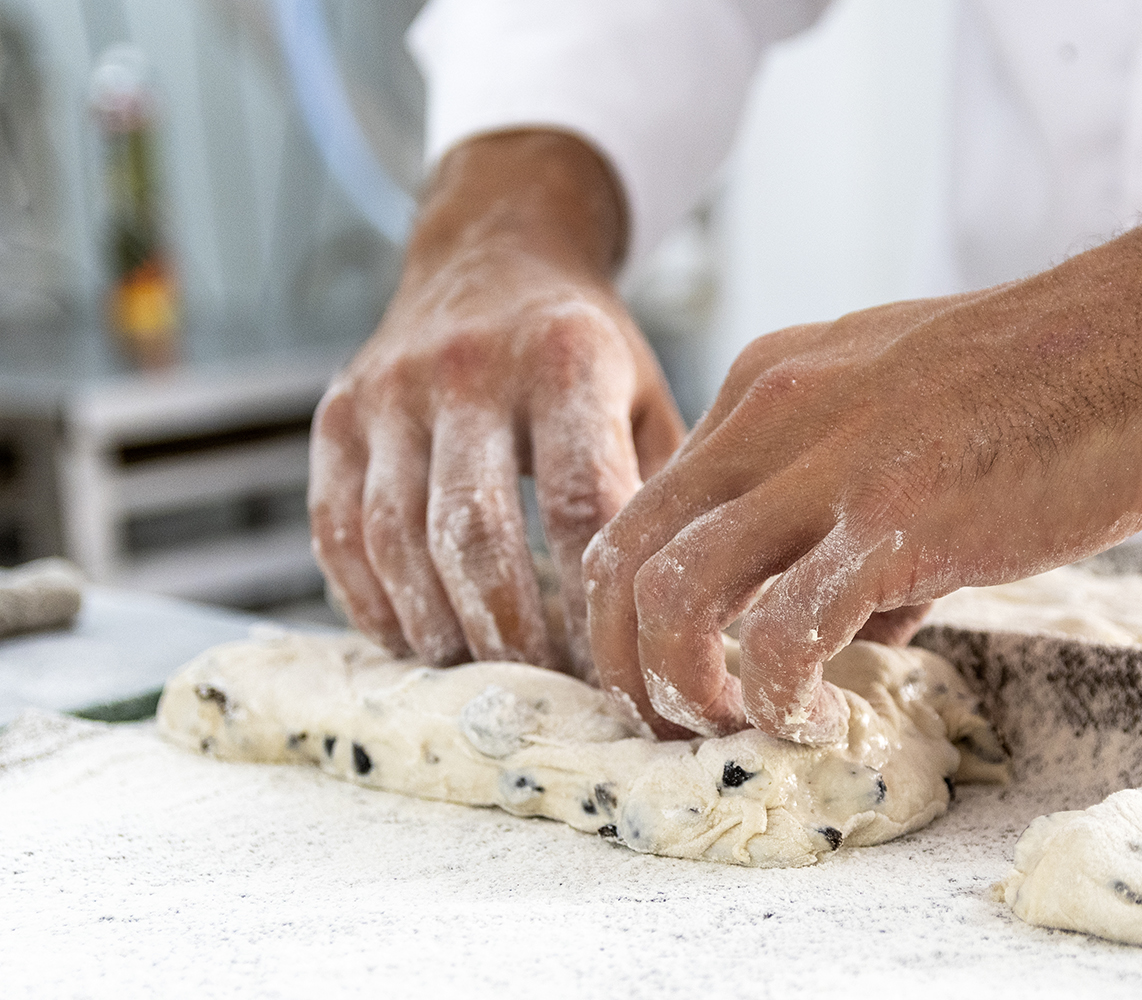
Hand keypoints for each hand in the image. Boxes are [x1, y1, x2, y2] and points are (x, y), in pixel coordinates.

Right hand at [310, 131, 683, 674]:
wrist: (494, 251)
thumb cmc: (588, 350)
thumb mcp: (647, 393)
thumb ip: (662, 491)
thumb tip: (693, 618)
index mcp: (565, 358)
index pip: (578, 500)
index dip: (592, 602)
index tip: (613, 667)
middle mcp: (468, 368)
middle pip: (475, 532)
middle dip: (510, 634)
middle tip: (542, 694)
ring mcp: (390, 390)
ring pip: (395, 540)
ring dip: (438, 628)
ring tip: (481, 679)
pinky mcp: (337, 414)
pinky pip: (337, 531)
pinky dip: (372, 602)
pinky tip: (416, 641)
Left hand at [584, 121, 1141, 742]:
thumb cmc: (1049, 380)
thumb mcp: (905, 420)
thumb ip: (852, 517)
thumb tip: (849, 632)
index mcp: (766, 387)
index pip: (645, 510)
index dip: (633, 609)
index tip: (668, 669)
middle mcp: (772, 417)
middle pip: (629, 557)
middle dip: (625, 662)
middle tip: (668, 722)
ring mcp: (831, 465)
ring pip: (676, 593)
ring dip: (680, 685)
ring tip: (724, 730)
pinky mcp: (900, 519)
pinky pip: (785, 628)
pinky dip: (774, 692)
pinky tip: (806, 719)